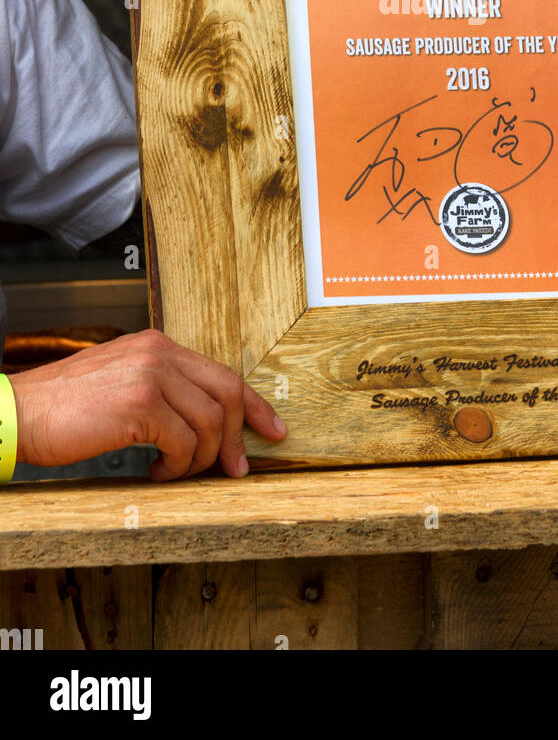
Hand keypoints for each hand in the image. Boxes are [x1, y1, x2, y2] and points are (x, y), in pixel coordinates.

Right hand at [8, 328, 286, 479]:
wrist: (20, 413)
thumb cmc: (65, 407)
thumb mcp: (121, 381)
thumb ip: (162, 388)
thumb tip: (206, 424)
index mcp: (157, 345)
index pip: (222, 372)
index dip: (254, 405)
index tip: (273, 429)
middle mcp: (158, 352)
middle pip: (227, 393)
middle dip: (238, 436)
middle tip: (235, 468)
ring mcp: (150, 375)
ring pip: (209, 423)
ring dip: (199, 459)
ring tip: (175, 472)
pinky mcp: (139, 404)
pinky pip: (183, 442)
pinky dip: (177, 466)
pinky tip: (156, 472)